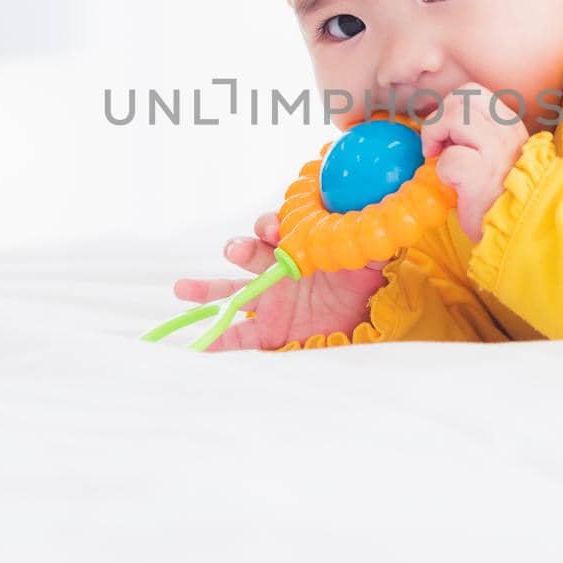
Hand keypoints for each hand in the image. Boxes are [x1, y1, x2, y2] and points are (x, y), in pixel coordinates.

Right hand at [172, 212, 387, 350]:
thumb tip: (379, 216)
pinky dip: (219, 341)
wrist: (364, 315)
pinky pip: (240, 337)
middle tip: (237, 250)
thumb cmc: (361, 279)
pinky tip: (200, 346)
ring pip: (231, 293)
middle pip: (250, 255)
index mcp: (296, 248)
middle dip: (241, 249)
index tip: (274, 230)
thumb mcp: (369, 256)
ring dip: (206, 289)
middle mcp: (276, 270)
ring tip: (183, 289)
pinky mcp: (269, 331)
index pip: (276, 229)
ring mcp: (268, 301)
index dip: (271, 226)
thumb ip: (369, 237)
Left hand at [421, 82, 529, 240]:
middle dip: (440, 118)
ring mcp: (496, 151)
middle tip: (437, 147)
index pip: (473, 92)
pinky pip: (450, 157)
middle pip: (462, 96)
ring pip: (455, 116)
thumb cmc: (498, 196)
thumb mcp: (493, 154)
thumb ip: (475, 134)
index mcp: (509, 124)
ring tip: (440, 160)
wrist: (515, 231)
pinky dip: (443, 170)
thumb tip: (440, 122)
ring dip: (436, 136)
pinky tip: (453, 184)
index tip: (446, 135)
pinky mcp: (481, 174)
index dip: (450, 106)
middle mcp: (507, 132)